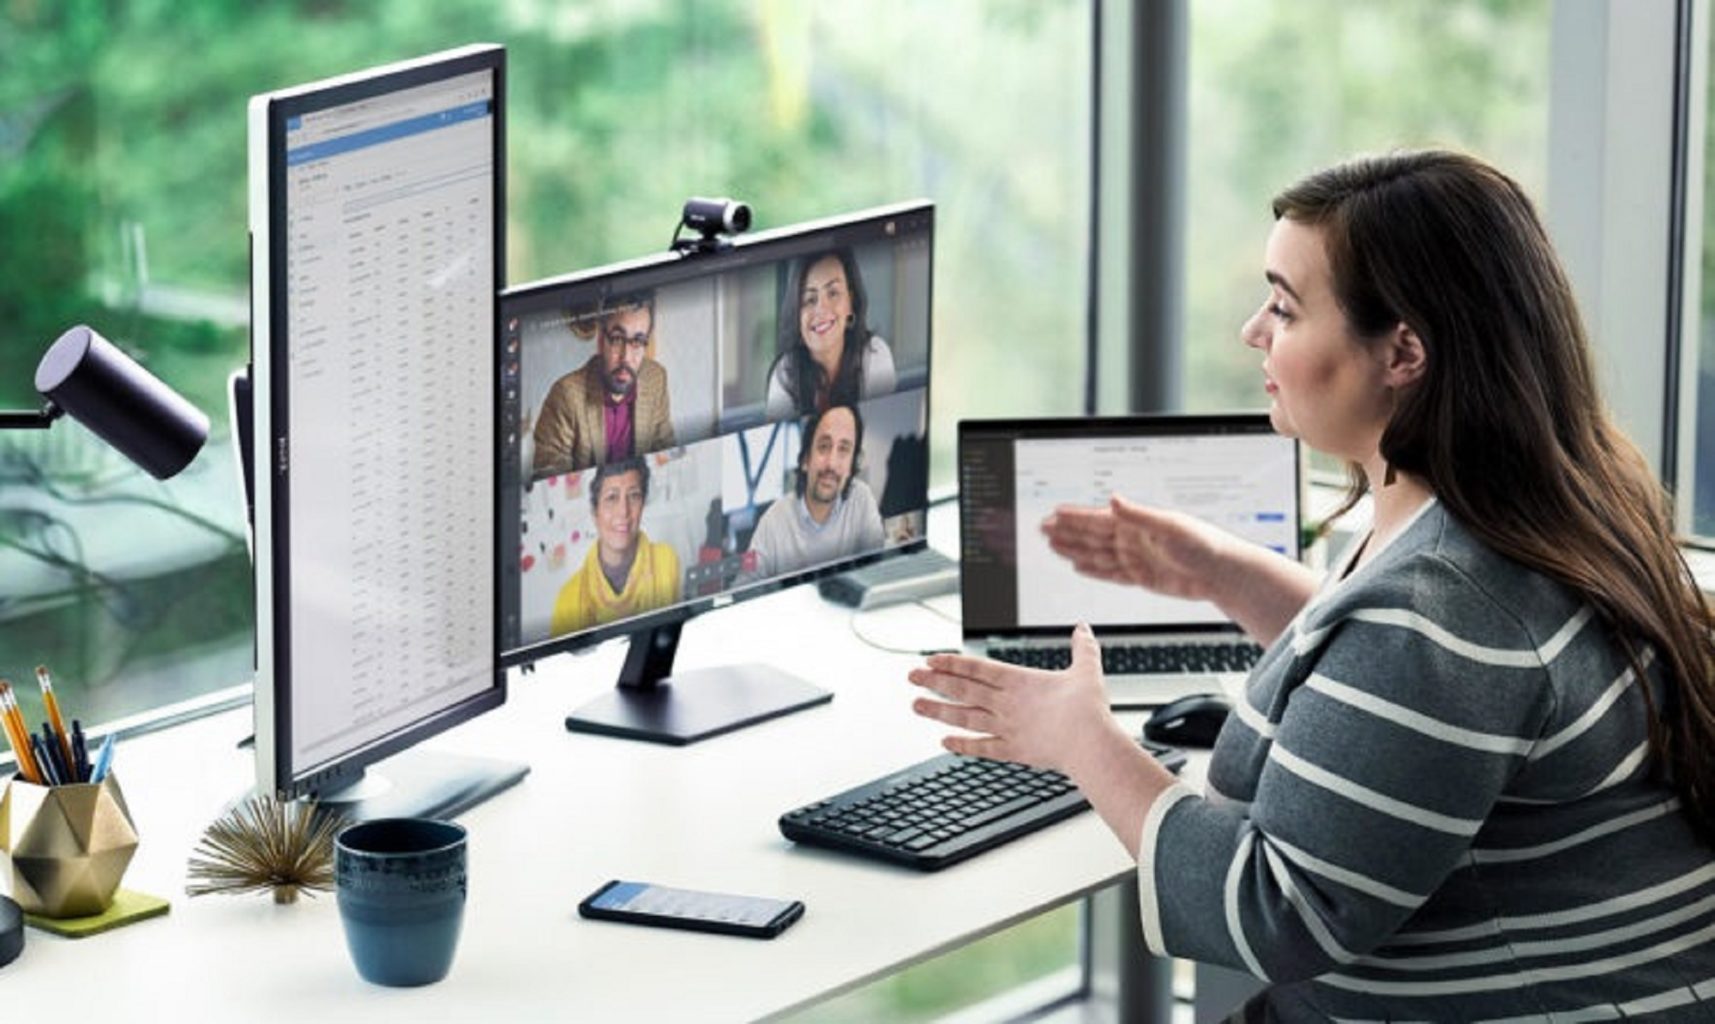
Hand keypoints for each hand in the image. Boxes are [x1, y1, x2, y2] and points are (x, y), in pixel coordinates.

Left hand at [908, 623, 1118, 772]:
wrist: (1089, 744)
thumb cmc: (1088, 710)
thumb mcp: (1087, 670)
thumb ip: (1083, 648)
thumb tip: (1084, 629)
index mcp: (1019, 681)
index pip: (976, 667)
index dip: (951, 662)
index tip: (930, 659)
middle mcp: (1006, 703)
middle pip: (962, 689)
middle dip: (934, 682)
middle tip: (911, 677)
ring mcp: (1006, 727)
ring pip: (964, 717)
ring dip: (938, 711)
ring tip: (916, 706)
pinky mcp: (1013, 751)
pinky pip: (982, 747)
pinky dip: (962, 745)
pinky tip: (944, 742)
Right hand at [1042, 495, 1234, 602]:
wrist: (1222, 573)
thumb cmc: (1203, 544)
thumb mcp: (1169, 526)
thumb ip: (1138, 515)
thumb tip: (1113, 499)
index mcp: (1136, 524)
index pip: (1098, 519)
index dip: (1075, 517)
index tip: (1054, 513)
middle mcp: (1132, 539)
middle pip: (1092, 536)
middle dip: (1067, 532)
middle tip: (1043, 528)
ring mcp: (1136, 558)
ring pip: (1096, 554)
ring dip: (1074, 550)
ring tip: (1052, 545)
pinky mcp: (1142, 577)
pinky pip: (1110, 573)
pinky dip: (1093, 570)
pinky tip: (1079, 566)